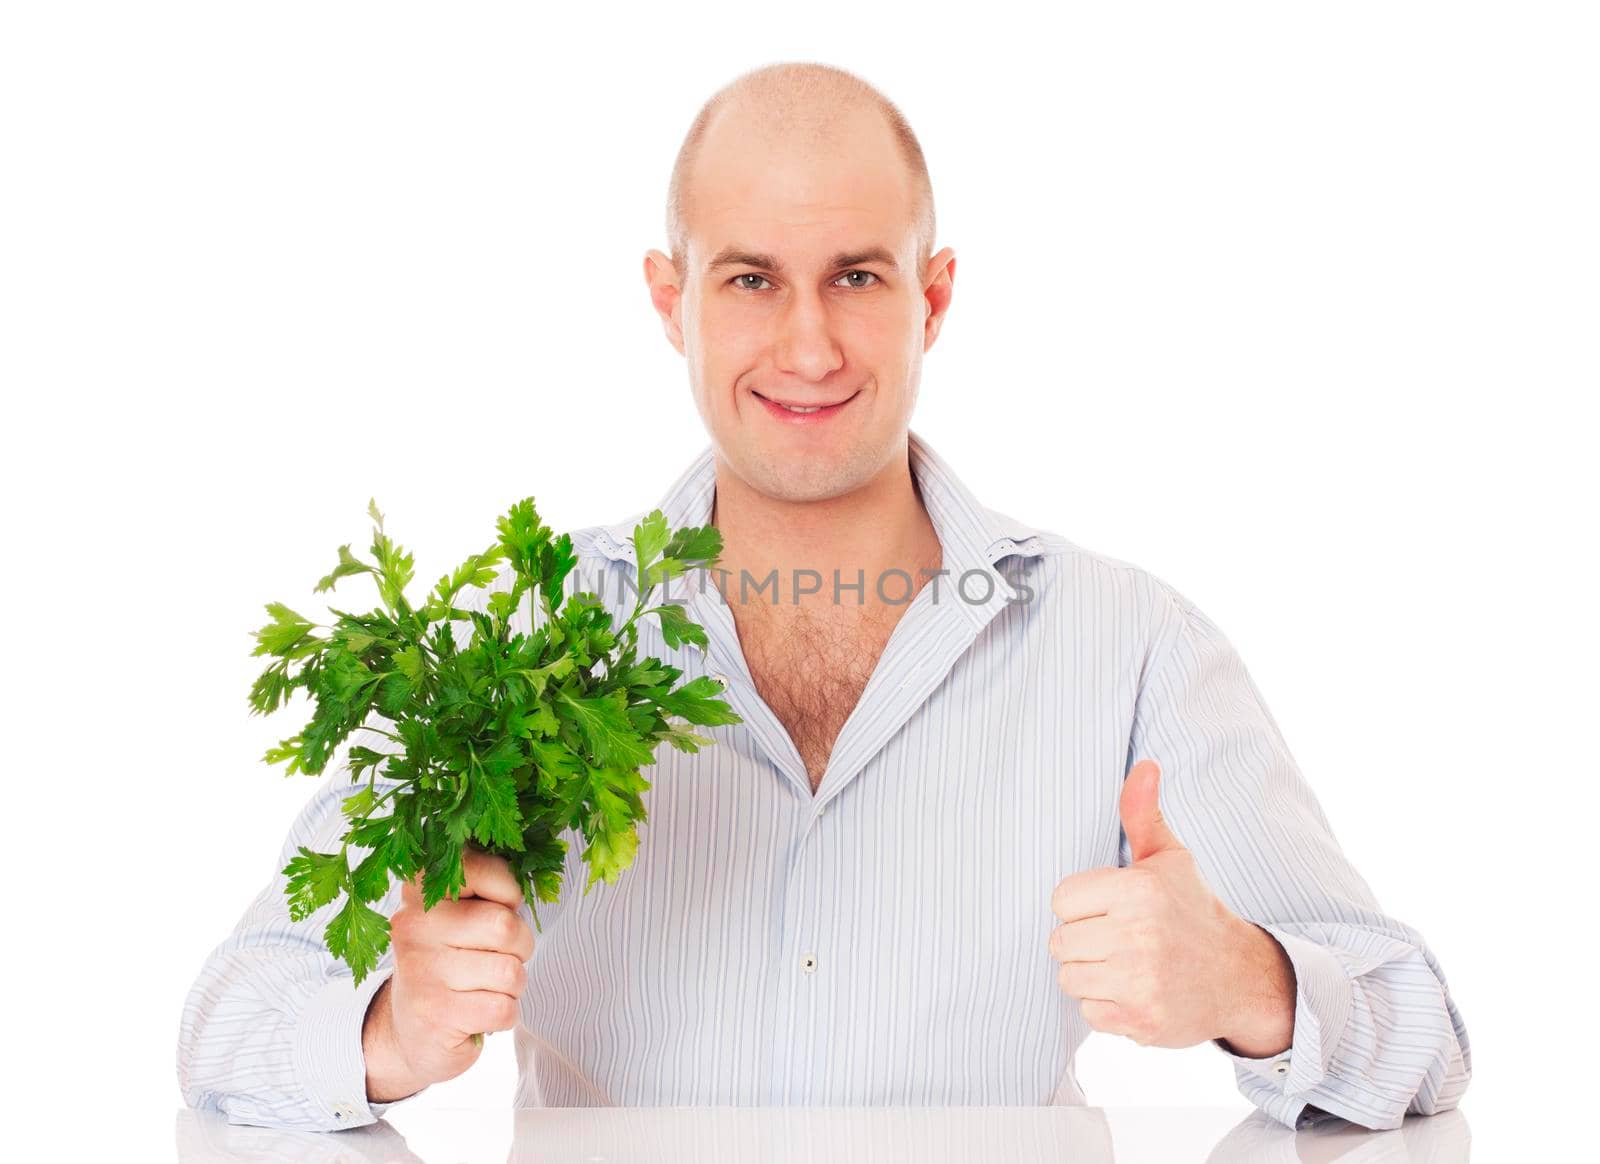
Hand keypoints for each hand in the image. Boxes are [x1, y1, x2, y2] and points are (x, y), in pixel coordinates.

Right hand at [362, 847, 535, 1102]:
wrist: (410, 1027)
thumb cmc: (450, 960)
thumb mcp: (459, 912)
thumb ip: (488, 888)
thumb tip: (531, 880)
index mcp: (421, 889)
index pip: (484, 869)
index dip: (509, 891)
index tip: (502, 908)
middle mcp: (414, 925)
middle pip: (505, 926)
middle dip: (521, 946)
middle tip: (501, 956)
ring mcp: (422, 970)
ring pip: (510, 971)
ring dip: (513, 984)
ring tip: (488, 986)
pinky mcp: (435, 1014)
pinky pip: (503, 1009)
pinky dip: (506, 1013)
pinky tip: (481, 1012)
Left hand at [1047, 759, 1285, 1050]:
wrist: (1239, 977)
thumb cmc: (1192, 910)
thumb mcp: (1170, 859)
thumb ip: (1142, 814)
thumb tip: (1144, 766)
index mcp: (1138, 891)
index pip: (1061, 899)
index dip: (1080, 904)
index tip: (1109, 907)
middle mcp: (1138, 937)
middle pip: (1059, 941)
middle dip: (1083, 940)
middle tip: (1118, 938)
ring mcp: (1140, 983)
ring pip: (1069, 978)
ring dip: (1091, 974)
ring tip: (1125, 963)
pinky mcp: (1141, 1020)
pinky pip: (1089, 1012)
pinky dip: (1106, 1006)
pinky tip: (1134, 990)